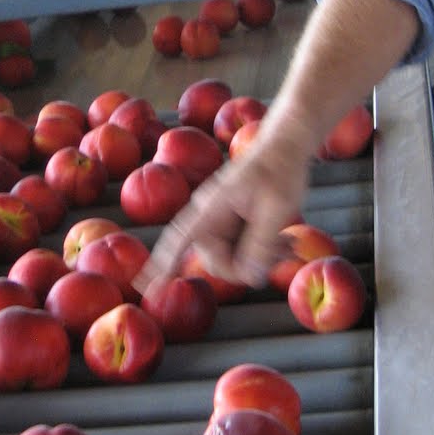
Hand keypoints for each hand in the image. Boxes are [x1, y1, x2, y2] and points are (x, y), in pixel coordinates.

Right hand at [144, 132, 310, 289]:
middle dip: (248, 265)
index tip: (145, 286)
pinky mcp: (233, 226)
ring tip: (288, 243)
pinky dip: (264, 252)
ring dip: (261, 259)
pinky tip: (285, 241)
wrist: (284, 147)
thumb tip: (249, 278)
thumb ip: (260, 244)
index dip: (161, 264)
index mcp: (210, 208)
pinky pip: (242, 252)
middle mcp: (209, 218)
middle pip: (216, 262)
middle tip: (282, 251)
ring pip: (233, 260)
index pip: (177, 239)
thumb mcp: (276, 208)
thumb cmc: (280, 170)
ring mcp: (221, 223)